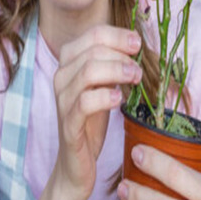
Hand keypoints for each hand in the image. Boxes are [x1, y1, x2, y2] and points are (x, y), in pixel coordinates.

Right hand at [52, 26, 142, 199]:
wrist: (75, 165)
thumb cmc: (91, 122)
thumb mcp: (104, 87)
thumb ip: (113, 65)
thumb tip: (137, 44)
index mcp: (69, 64)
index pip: (92, 34)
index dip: (118, 35)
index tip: (138, 44)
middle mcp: (61, 78)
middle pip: (92, 50)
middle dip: (121, 54)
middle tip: (139, 69)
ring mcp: (62, 101)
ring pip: (87, 71)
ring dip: (117, 70)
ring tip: (134, 79)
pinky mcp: (69, 125)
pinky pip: (84, 103)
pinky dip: (105, 97)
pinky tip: (119, 100)